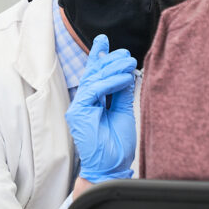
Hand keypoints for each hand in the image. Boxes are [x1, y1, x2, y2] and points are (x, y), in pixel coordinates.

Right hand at [65, 35, 136, 183]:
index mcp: (92, 103)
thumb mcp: (123, 112)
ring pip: (93, 80)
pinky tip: (125, 78)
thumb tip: (125, 73)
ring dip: (113, 69)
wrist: (111, 167)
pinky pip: (94, 91)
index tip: (105, 41)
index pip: (95, 76)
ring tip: (129, 63)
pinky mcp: (79, 113)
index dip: (99, 58)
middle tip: (125, 53)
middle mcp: (83, 103)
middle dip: (108, 59)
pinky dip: (110, 83)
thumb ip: (121, 93)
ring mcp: (79, 108)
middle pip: (93, 74)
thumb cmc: (117, 146)